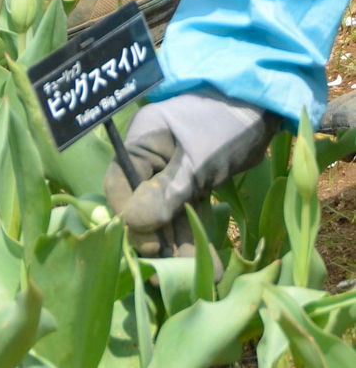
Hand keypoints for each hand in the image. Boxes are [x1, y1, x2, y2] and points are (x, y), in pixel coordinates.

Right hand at [105, 89, 279, 254]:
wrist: (264, 107)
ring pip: (166, 213)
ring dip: (177, 243)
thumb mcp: (196, 160)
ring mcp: (170, 171)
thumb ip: (165, 193)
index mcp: (140, 143)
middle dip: (154, 237)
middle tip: (164, 269)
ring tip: (191, 277)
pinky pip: (187, 212)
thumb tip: (131, 224)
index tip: (145, 244)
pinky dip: (195, 234)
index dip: (127, 216)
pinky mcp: (192, 181)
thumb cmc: (224, 124)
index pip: (120, 185)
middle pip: (140, 203)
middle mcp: (150, 158)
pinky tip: (207, 264)